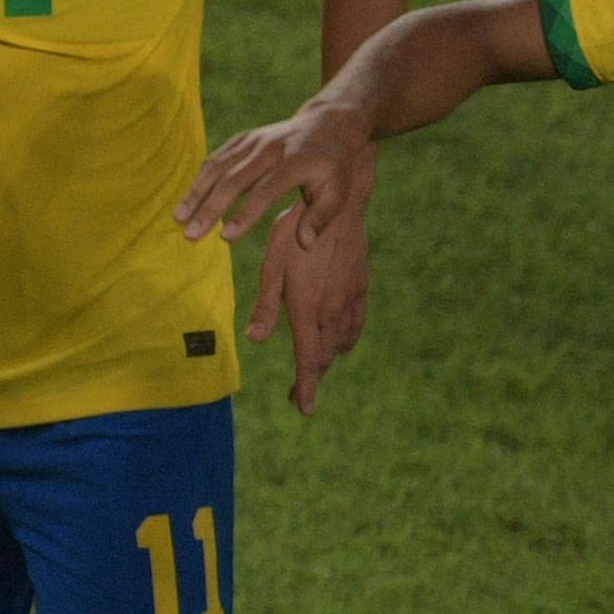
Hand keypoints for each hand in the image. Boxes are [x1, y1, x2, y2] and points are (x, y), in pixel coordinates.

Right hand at [177, 103, 371, 245]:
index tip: (226, 237)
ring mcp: (253, 140)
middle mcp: (270, 148)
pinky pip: (217, 158)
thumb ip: (321, 218)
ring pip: (218, 166)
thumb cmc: (333, 167)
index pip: (266, 190)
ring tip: (179, 218)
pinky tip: (187, 199)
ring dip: (196, 193)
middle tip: (191, 235)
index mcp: (295, 162)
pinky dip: (200, 178)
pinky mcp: (242, 139)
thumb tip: (304, 245)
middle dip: (210, 208)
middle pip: (234, 179)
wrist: (328, 124)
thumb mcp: (339, 192)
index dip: (245, 213)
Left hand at [250, 196, 370, 412]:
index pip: (307, 359)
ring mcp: (348, 301)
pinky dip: (347, 340)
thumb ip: (266, 305)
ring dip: (327, 360)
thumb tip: (254, 339)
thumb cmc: (295, 231)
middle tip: (299, 395)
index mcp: (306, 308)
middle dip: (311, 379)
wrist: (338, 205)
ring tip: (315, 370)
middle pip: (323, 357)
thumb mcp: (272, 265)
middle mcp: (331, 311)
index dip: (306, 387)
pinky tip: (342, 345)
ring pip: (340, 343)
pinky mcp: (360, 288)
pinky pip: (355, 325)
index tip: (304, 409)